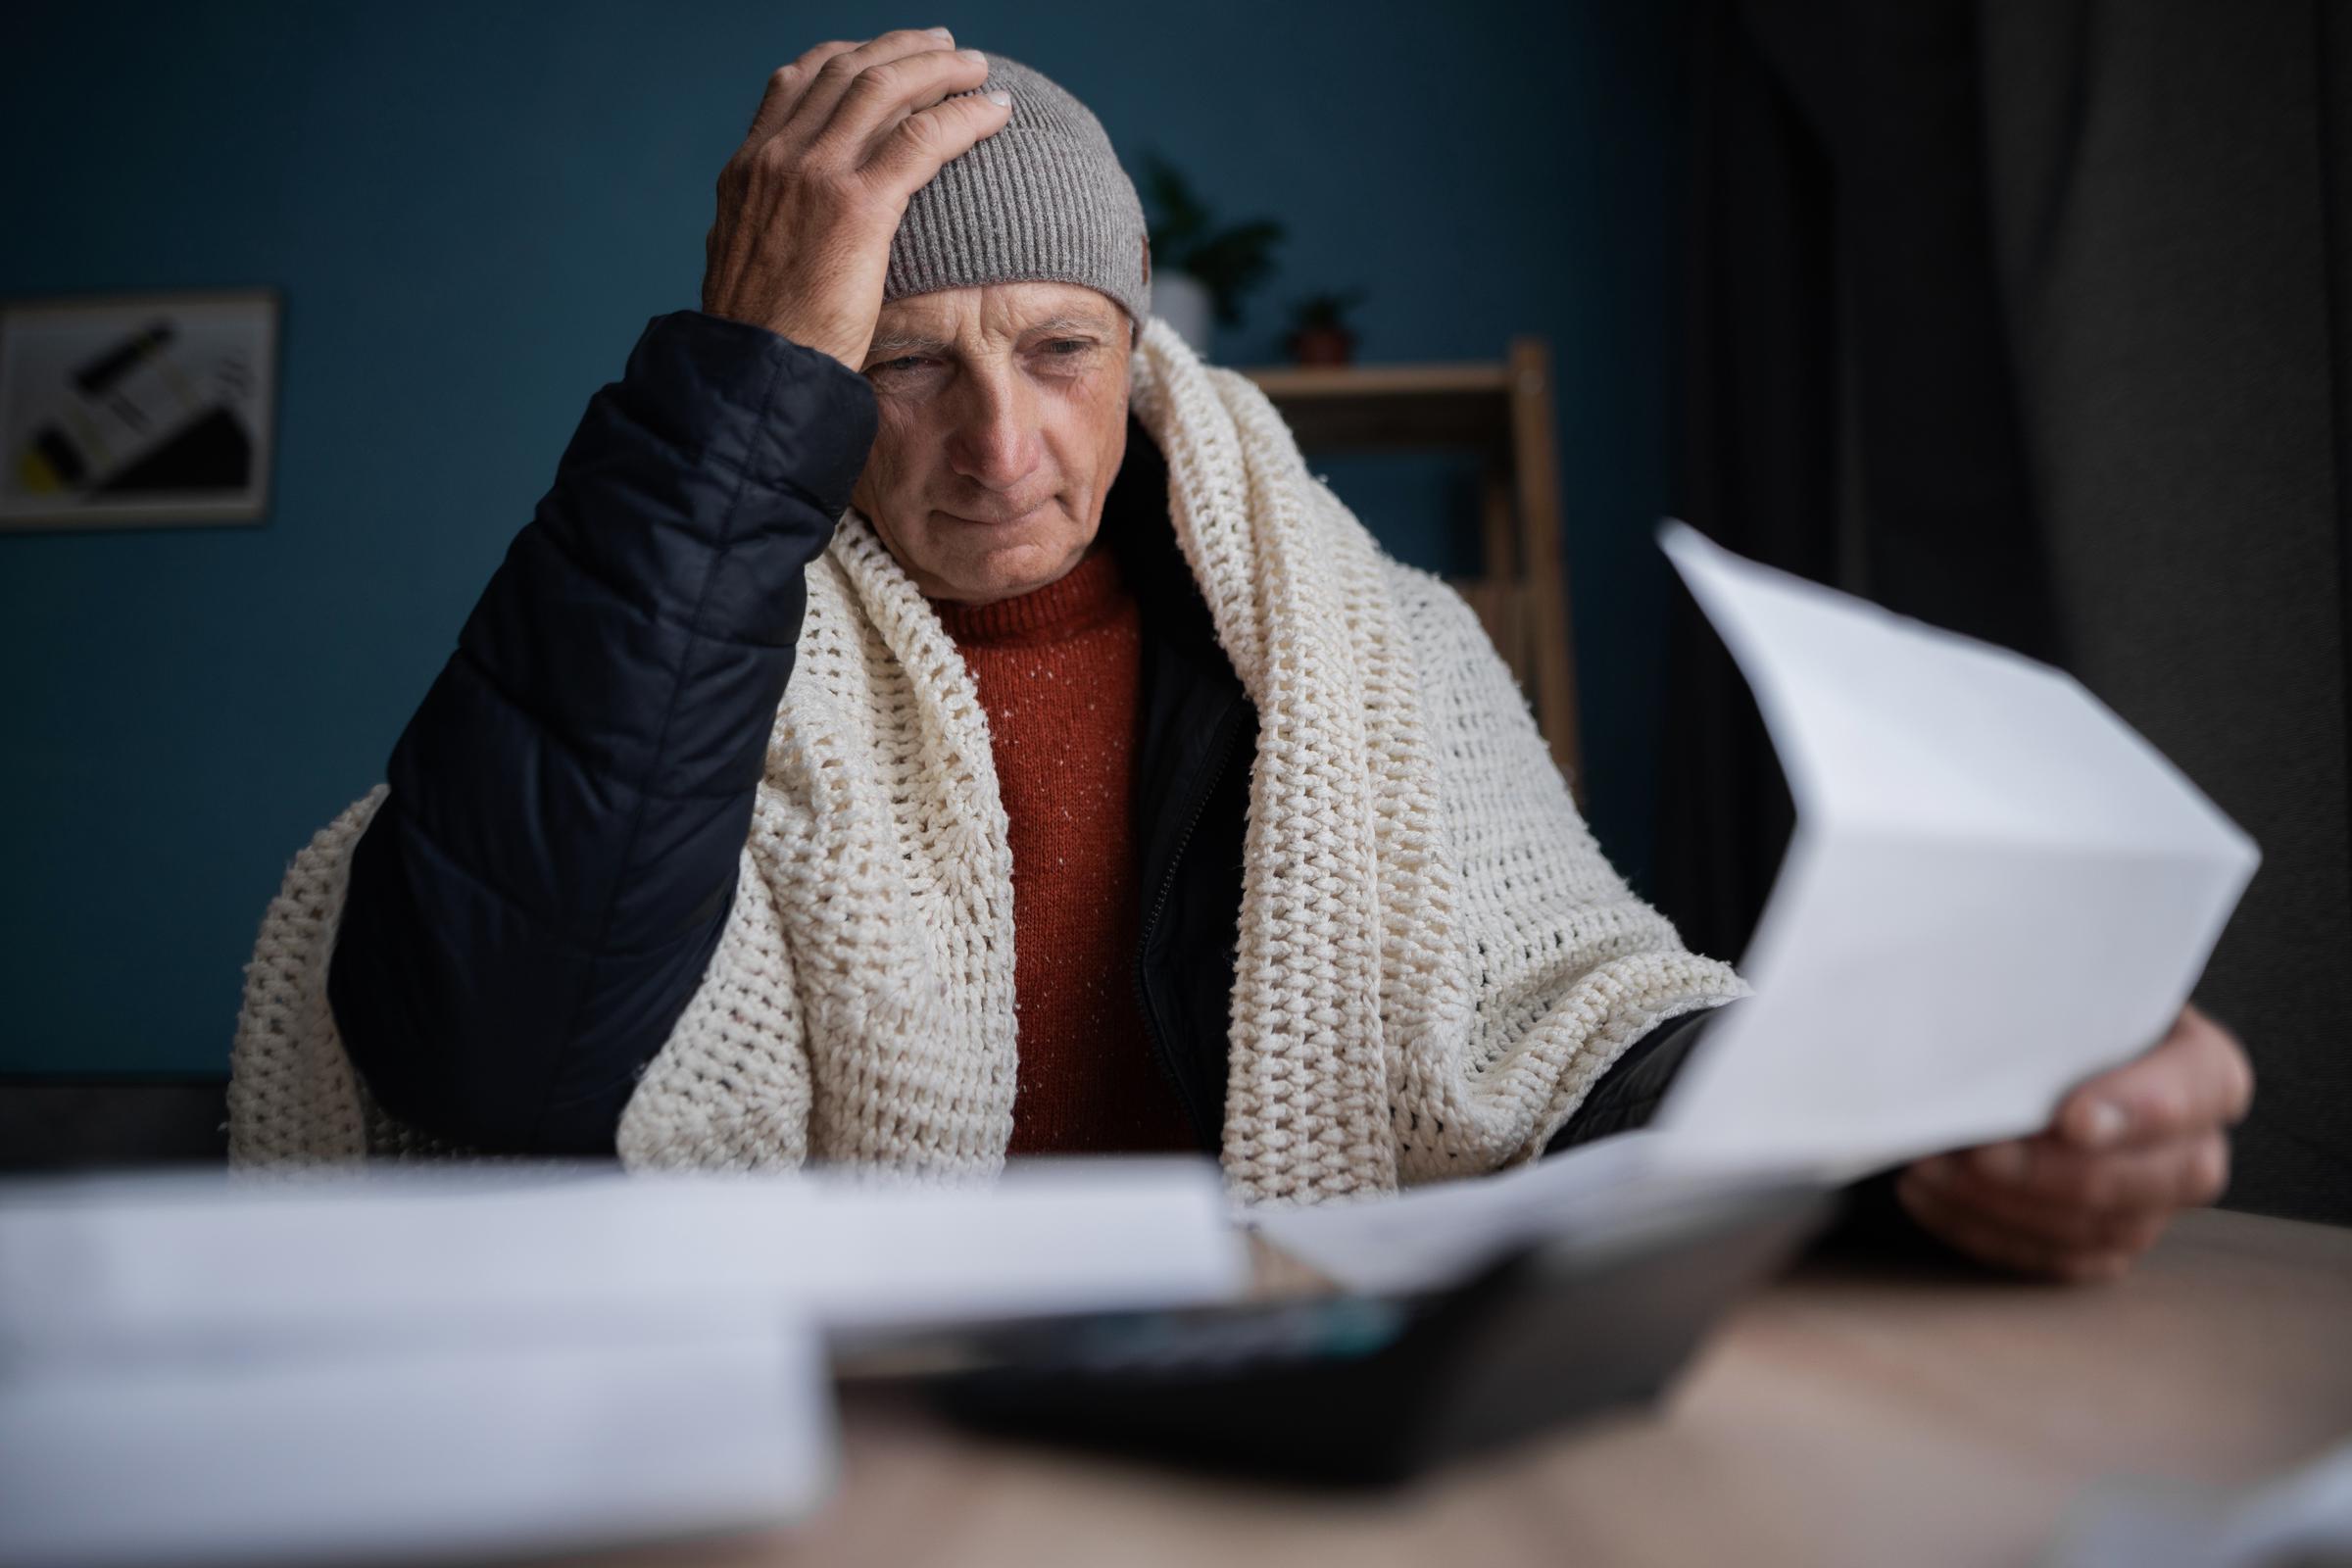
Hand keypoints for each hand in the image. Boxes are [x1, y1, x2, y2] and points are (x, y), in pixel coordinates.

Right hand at [700, 28, 1011, 369]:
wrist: (756, 373)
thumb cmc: (761, 342)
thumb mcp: (746, 267)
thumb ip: (768, 231)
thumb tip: (782, 231)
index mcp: (748, 169)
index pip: (798, 81)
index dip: (848, 57)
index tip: (884, 56)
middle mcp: (777, 158)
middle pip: (848, 70)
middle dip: (902, 49)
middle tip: (945, 47)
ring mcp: (815, 175)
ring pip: (887, 88)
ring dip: (940, 69)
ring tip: (978, 70)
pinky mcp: (858, 206)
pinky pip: (924, 138)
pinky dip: (964, 116)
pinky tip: (994, 113)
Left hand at [1895, 1003, 2252, 1281]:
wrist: (2026, 1044)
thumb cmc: (2046, 1005)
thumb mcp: (2060, 981)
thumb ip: (2048, 997)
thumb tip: (1979, 1000)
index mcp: (2201, 1067)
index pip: (2196, 1091)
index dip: (2137, 1109)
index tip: (2070, 1118)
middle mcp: (2194, 1145)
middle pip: (2156, 1178)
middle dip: (2054, 1173)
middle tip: (1977, 1153)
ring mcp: (2153, 1205)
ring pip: (2100, 1229)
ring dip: (2005, 1206)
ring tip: (1927, 1170)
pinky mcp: (2104, 1244)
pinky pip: (2055, 1261)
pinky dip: (1987, 1234)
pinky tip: (1928, 1196)